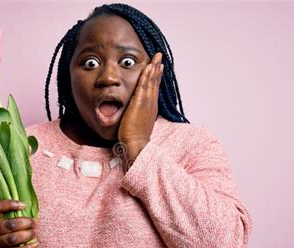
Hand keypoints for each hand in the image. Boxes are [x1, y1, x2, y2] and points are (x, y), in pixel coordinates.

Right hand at [0, 200, 38, 247]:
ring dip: (28, 235)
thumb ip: (12, 213)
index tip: (23, 205)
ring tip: (35, 232)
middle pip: (10, 225)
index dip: (10, 204)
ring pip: (14, 239)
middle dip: (26, 223)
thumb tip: (30, 209)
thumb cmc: (3, 231)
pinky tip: (35, 244)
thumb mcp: (2, 220)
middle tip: (34, 222)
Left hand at [118, 52, 163, 167]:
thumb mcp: (138, 123)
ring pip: (151, 82)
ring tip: (156, 57)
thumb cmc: (135, 137)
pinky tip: (148, 67)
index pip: (154, 89)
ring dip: (154, 68)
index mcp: (150, 107)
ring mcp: (147, 102)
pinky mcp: (140, 103)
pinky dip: (147, 76)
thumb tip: (134, 114)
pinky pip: (144, 86)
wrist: (136, 144)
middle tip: (159, 57)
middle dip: (157, 68)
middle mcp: (151, 103)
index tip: (158, 67)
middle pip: (155, 82)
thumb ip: (137, 116)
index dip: (156, 77)